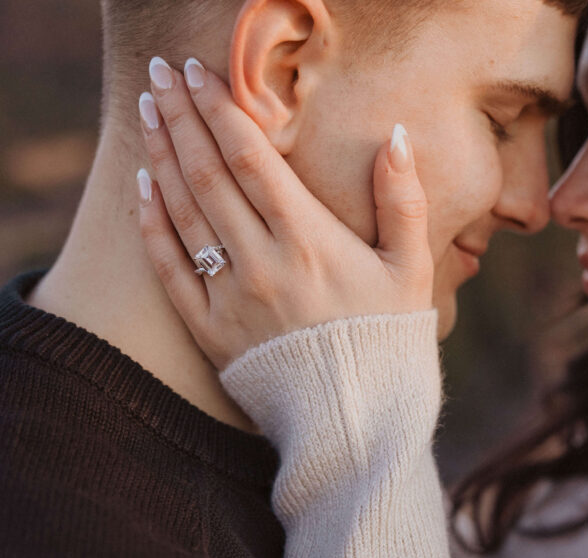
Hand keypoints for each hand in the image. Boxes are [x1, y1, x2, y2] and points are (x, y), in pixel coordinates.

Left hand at [136, 57, 432, 369]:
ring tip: (150, 114)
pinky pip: (170, 268)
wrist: (357, 422)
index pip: (253, 158)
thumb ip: (403, 201)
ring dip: (161, 157)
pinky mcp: (210, 331)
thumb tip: (395, 137)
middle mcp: (262, 262)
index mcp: (310, 241)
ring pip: (183, 212)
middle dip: (184, 117)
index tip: (202, 73)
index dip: (223, 110)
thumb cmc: (390, 342)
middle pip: (209, 174)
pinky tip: (144, 188)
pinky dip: (153, 224)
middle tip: (164, 76)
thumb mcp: (413, 270)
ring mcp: (230, 296)